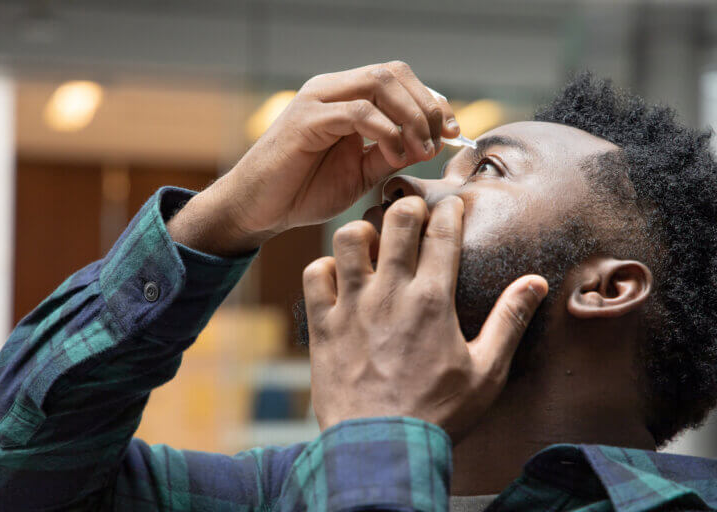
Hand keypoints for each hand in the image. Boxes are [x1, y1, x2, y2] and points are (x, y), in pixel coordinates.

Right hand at [168, 61, 458, 254]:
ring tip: (420, 150)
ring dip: (411, 116)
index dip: (432, 101)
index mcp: (345, 97)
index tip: (452, 133)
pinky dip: (386, 132)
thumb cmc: (304, 192)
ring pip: (379, 83)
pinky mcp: (306, 120)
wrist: (259, 210)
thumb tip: (432, 143)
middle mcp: (331, 89)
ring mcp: (317, 100)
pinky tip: (395, 156)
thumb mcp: (362, 173)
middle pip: (394, 72)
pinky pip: (358, 112)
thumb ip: (392, 154)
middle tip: (439, 142)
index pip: (399, 79)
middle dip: (427, 105)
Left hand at [302, 195, 547, 441]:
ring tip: (372, 243)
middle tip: (412, 214)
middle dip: (407, 206)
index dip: (448, 211)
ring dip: (362, 231)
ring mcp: (352, 306)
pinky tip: (339, 277)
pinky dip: (325, 268)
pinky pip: (314, 275)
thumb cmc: (437, 413)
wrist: (381, 447)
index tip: (451, 204)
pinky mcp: (323, 324)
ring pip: (348, 238)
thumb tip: (537, 283)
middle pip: (396, 222)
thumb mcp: (486, 372)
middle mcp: (390, 293)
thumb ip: (510, 321)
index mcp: (433, 300)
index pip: (442, 234)